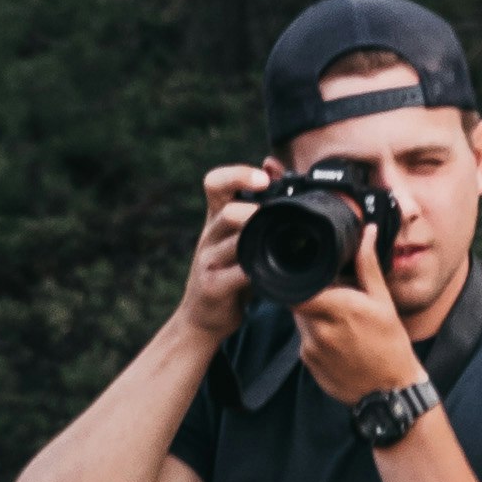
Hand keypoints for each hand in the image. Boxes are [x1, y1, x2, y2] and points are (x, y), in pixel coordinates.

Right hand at [179, 166, 267, 353]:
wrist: (203, 316)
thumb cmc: (230, 270)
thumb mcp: (240, 236)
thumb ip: (255, 204)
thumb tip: (272, 165)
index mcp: (216, 217)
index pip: (215, 183)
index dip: (238, 174)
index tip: (264, 178)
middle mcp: (210, 235)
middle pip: (227, 211)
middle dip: (254, 211)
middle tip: (277, 215)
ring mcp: (209, 261)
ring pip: (233, 242)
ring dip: (257, 240)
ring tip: (277, 242)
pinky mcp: (213, 287)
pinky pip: (237, 275)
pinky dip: (256, 272)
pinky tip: (272, 273)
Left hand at [292, 249, 421, 410]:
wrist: (390, 392)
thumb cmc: (390, 345)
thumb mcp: (382, 302)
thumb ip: (368, 265)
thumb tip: (366, 233)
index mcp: (337, 308)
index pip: (297, 288)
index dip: (299, 280)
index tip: (311, 277)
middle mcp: (318, 329)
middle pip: (298, 303)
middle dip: (311, 297)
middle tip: (334, 299)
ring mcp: (311, 350)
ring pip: (301, 322)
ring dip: (314, 317)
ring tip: (340, 322)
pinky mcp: (309, 365)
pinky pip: (305, 342)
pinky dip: (316, 337)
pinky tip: (338, 343)